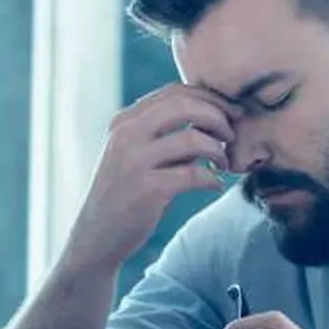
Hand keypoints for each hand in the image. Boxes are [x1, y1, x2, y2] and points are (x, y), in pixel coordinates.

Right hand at [63, 84, 240, 270]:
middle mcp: (126, 135)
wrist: (97, 236)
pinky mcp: (147, 190)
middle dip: (217, 117)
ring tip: (223, 164)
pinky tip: (216, 185)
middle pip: (184, 106)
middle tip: (231, 135)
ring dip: (218, 150)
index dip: (210, 99)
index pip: (175, 92)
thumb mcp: (138, 155)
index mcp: (125, 121)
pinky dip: (213, 178)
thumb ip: (167, 135)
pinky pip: (194, 174)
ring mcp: (134, 162)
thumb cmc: (127, 193)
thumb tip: (215, 119)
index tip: (230, 113)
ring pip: (192, 139)